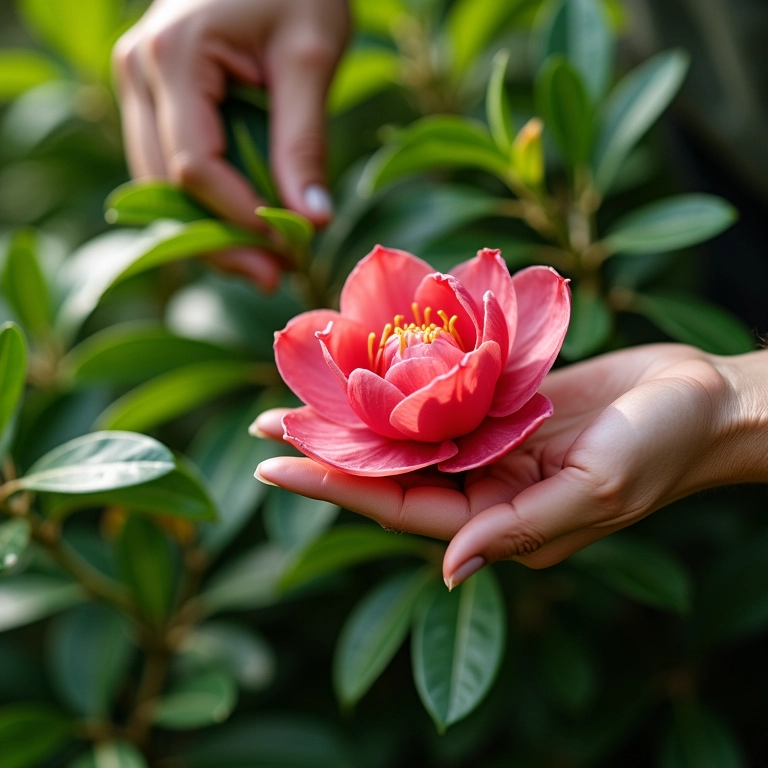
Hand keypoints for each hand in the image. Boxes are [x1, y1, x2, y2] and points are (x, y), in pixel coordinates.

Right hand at [113, 0, 349, 288]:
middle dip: (219, 239)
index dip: (239, 218)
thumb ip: (305, 140)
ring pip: (159, 182)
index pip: (195, 166)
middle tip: (274, 277)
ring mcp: (135, 80)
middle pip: (167, 184)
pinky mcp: (150, 94)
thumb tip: (312, 221)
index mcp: (174, 54)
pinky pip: (166, 165)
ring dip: (208, 228)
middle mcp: (138, 68)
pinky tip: (242, 227)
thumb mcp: (313, 54)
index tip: (287, 251)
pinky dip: (203, 203)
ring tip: (263, 261)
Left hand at [255, 344, 767, 586]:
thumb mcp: (597, 492)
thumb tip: (450, 571)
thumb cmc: (661, 447)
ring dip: (353, 418)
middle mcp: (485, 487)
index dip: (335, 485)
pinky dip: (399, 387)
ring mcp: (491, 446)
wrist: (700, 400)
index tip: (274, 465)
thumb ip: (521, 530)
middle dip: (328, 452)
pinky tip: (362, 368)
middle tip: (265, 427)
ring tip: (294, 399)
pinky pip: (439, 400)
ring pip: (407, 435)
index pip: (401, 507)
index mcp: (500, 522)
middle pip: (391, 472)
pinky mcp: (502, 407)